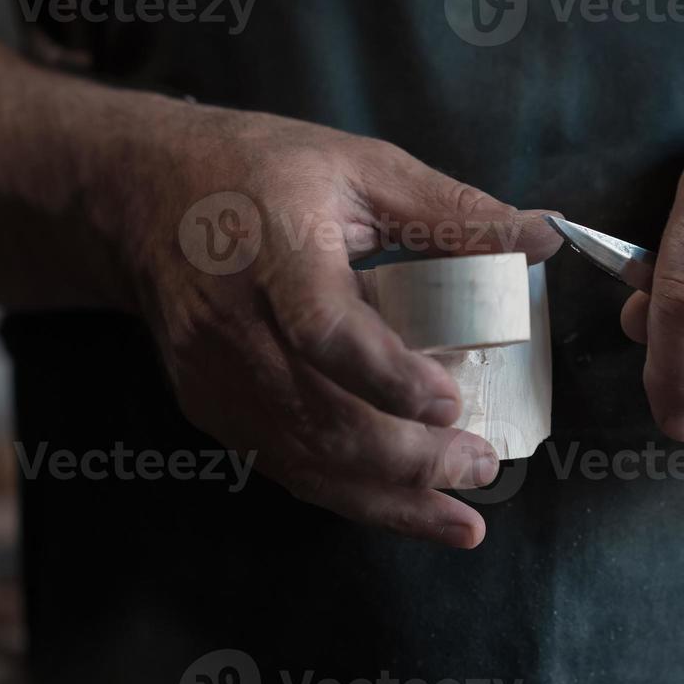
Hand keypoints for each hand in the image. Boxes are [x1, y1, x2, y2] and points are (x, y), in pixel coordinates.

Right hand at [117, 102, 560, 546]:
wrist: (140, 197)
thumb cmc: (261, 171)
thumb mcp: (361, 166)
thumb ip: (452, 211)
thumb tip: (543, 236)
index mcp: (274, 248)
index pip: (323, 329)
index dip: (388, 377)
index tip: (450, 403)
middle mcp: (232, 321)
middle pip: (320, 414)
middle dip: (409, 459)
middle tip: (481, 466)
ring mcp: (213, 372)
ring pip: (301, 457)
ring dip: (386, 498)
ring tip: (460, 517)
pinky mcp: (208, 403)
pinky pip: (281, 463)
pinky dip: (346, 493)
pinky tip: (402, 507)